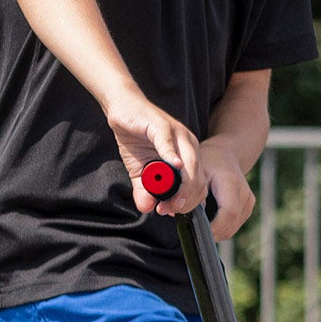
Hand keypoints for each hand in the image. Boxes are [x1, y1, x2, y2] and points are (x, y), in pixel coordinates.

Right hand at [106, 93, 202, 215]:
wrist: (123, 109)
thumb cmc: (135, 137)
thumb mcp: (139, 170)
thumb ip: (144, 189)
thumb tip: (146, 209)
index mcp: (188, 155)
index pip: (197, 184)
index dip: (187, 202)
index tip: (170, 212)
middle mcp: (188, 145)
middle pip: (197, 177)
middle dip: (184, 198)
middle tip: (166, 209)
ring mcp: (177, 134)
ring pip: (189, 164)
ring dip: (180, 185)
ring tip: (167, 200)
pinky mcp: (162, 125)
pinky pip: (170, 143)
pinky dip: (171, 156)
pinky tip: (171, 167)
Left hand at [195, 137, 255, 239]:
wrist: (226, 155)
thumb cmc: (208, 161)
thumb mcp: (195, 172)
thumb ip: (189, 191)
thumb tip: (176, 212)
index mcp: (231, 183)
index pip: (228, 213)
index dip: (213, 227)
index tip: (196, 231)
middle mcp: (244, 193)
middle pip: (230, 225)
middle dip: (210, 232)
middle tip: (192, 230)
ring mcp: (249, 202)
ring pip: (232, 229)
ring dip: (215, 233)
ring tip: (199, 225)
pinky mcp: (248, 208)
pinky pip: (234, 226)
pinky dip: (221, 228)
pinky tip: (209, 221)